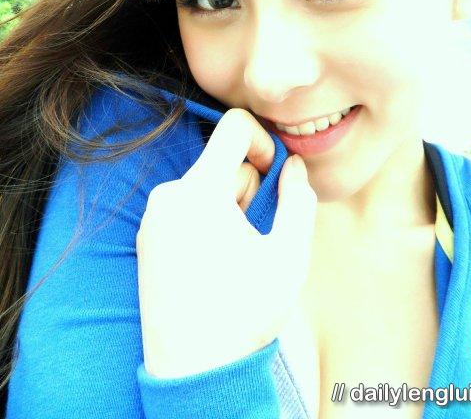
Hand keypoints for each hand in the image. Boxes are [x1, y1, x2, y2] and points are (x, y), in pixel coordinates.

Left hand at [136, 107, 316, 377]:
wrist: (194, 370)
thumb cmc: (244, 313)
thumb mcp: (288, 255)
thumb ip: (298, 199)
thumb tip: (294, 166)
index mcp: (201, 192)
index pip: (234, 127)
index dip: (264, 140)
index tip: (273, 173)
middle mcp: (169, 195)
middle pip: (222, 164)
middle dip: (247, 190)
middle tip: (253, 236)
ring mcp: (153, 216)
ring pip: (205, 188)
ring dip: (227, 209)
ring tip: (232, 256)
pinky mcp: (147, 236)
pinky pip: (185, 207)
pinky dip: (205, 221)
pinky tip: (212, 262)